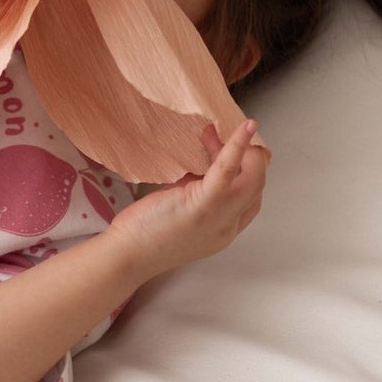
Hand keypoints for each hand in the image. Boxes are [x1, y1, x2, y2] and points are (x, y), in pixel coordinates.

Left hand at [102, 120, 268, 292]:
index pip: (251, 196)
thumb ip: (196, 192)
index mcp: (224, 228)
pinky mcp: (203, 205)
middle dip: (245, 157)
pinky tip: (247, 127)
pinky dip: (239, 146)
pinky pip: (228, 171)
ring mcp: (220, 218)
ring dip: (242, 149)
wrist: (127, 255)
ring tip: (216, 131)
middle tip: (217, 137)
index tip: (222, 150)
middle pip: (254, 184)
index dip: (245, 169)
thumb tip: (200, 164)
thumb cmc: (145, 232)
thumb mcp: (181, 210)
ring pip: (252, 178)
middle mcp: (229, 226)